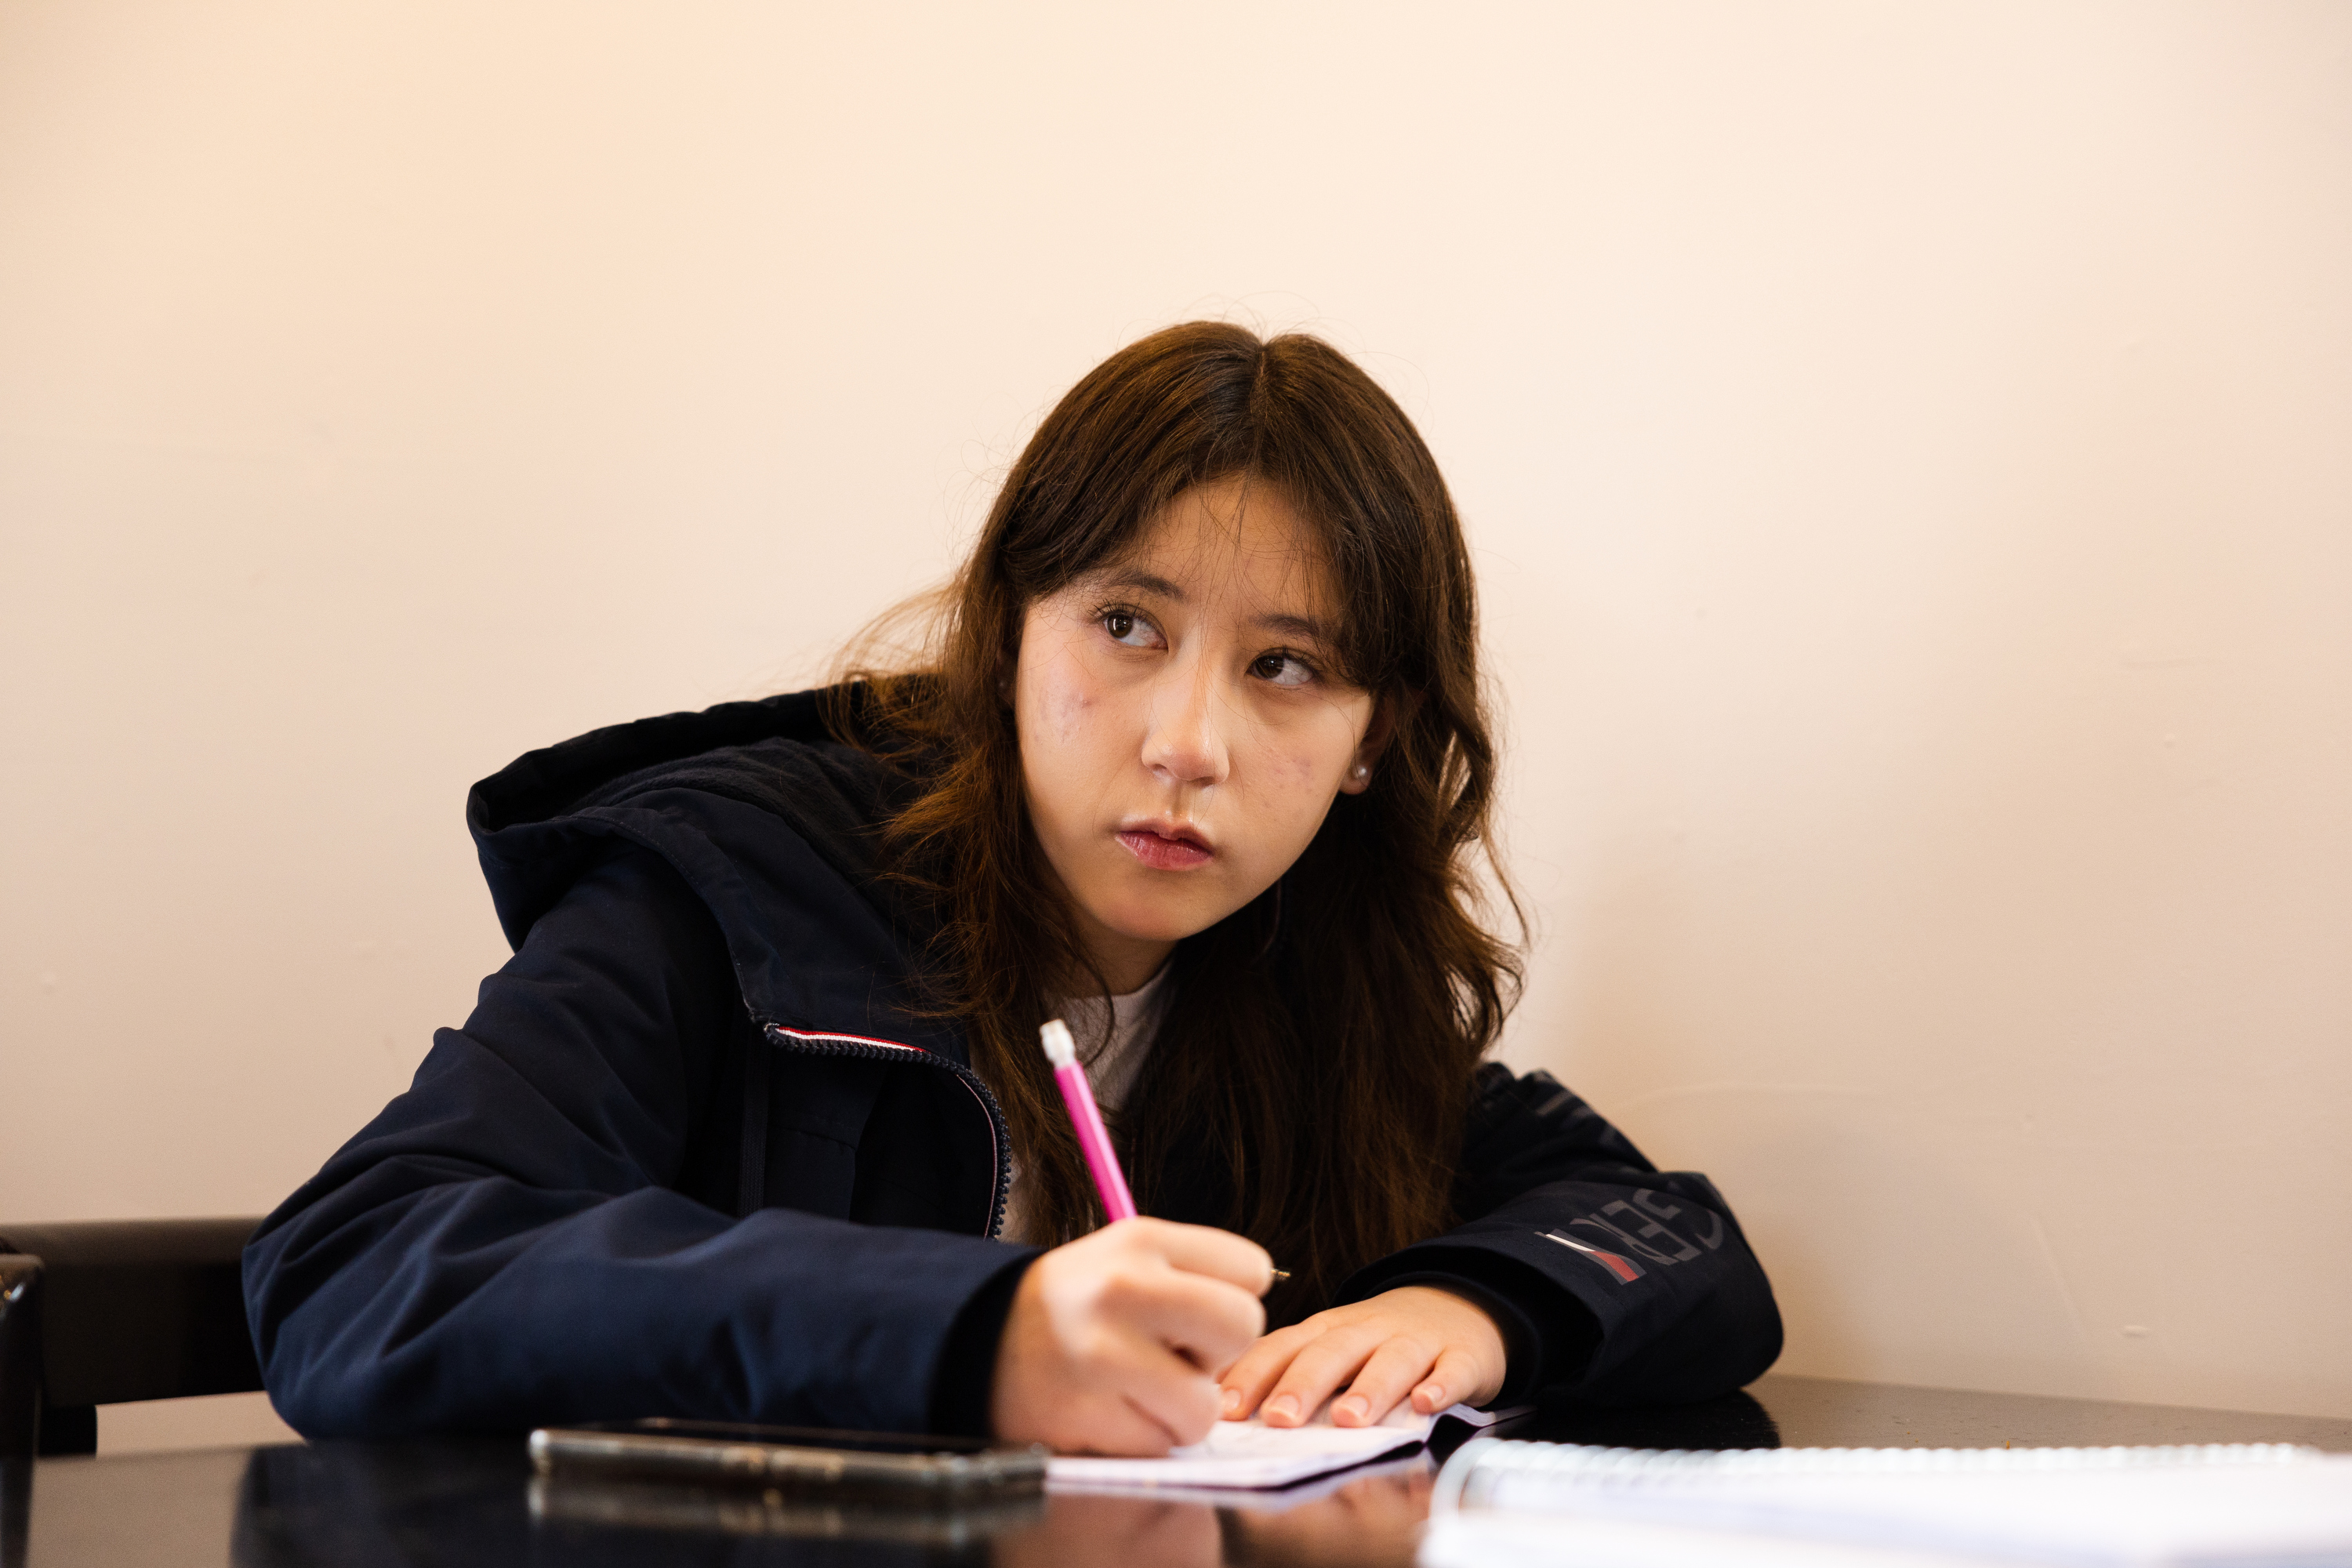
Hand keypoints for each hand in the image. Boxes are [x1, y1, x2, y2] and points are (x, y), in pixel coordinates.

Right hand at [990, 1217, 1270, 1454]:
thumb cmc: (1077, 1304)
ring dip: (1181, 1409)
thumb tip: (1260, 1314)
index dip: (1232, 1298)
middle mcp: (1122, 1286)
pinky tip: (1107, 1409)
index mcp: (1141, 1238)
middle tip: (1175, 1355)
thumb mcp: (1128, 1257)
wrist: (978, 1339)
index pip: (1252, 1269)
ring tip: (1137, 1387)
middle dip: (1218, 1355)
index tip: (1191, 1311)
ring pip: (1205, 1404)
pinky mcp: (1085, 1413)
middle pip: (1243, 1326)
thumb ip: (1196, 1274)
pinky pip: (1158, 1443)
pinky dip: (1142, 1437)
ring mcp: (1101, 1352)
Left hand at [1217, 1285, 1506, 1428]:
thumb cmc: (1378, 1341)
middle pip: (1332, 1352)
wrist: (1458, 1306)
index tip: (1226, 1409)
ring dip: (1369, 1388)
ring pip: (1391, 1361)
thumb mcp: (1330, 1347)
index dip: (1253, 1375)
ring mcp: (1416, 1342)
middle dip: (1302, 1385)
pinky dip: (1441, 1386)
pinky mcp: (1461, 1356)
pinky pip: (1452, 1370)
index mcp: (1326, 1330)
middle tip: (1278, 1419)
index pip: (1283, 1347)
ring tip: (1349, 1419)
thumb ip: (1287, 1373)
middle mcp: (1367, 1331)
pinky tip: (1427, 1404)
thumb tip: (1222, 1411)